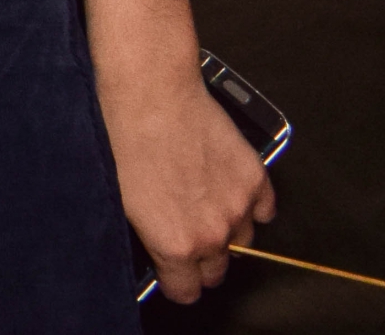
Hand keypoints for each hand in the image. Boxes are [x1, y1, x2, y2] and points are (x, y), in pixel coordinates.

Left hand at [103, 61, 273, 304]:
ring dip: (226, 231)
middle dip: (201, 259)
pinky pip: (264, 210)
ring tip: (202, 204)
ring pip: (243, 241)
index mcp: (176, 244)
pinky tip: (228, 188)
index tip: (172, 273)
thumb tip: (154, 247)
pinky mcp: (255, 178)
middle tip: (184, 234)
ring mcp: (238, 206)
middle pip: (217, 270)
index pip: (187, 292)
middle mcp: (213, 233)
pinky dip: (250, 204)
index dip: (177, 282)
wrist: (150, 94)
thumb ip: (147, 235)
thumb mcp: (120, 199)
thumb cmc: (124, 139)